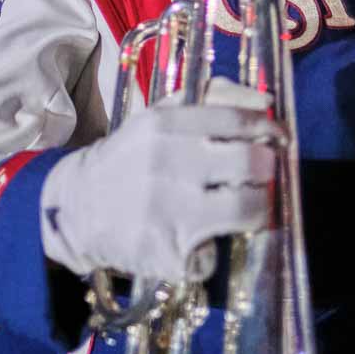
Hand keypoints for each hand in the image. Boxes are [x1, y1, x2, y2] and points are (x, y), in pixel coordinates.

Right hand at [40, 103, 281, 282]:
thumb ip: (208, 100)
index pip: (239, 121)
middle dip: (268, 170)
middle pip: (251, 164)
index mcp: (166, 125)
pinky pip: (215, 253)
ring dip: (257, 210)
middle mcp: (168, 164)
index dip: (270, 129)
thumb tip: (262, 100)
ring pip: (246, 210)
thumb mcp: (158, 117)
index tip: (279, 137)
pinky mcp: (167, 253)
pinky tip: (201, 242)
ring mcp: (168, 210)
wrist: (75, 209)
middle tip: (264, 175)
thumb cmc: (129, 159)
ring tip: (249, 209)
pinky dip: (213, 250)